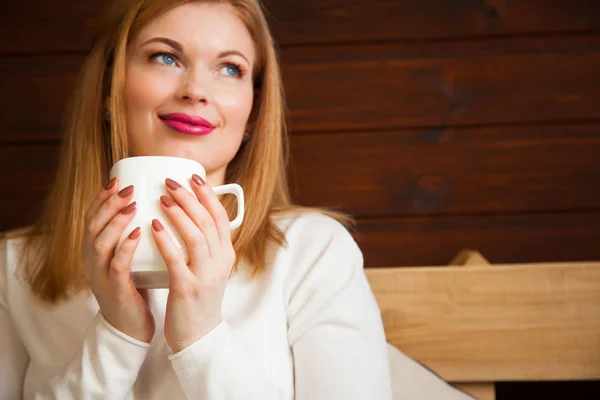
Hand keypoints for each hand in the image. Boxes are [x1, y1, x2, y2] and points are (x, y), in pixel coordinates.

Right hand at [83, 178, 154, 342]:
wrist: (130, 328)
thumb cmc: (135, 288)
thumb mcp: (129, 259)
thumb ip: (133, 237)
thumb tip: (155, 207)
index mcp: (95, 252)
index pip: (92, 219)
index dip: (101, 199)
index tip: (116, 180)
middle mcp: (92, 262)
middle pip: (92, 226)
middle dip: (109, 204)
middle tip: (128, 188)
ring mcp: (101, 277)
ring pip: (100, 243)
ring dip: (116, 221)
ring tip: (132, 205)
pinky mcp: (114, 290)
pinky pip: (117, 266)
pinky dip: (125, 247)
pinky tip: (137, 234)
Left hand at [151, 175, 234, 351]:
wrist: (198, 336)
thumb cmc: (199, 298)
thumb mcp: (210, 268)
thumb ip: (205, 244)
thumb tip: (192, 216)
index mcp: (226, 254)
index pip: (221, 218)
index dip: (208, 195)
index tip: (193, 177)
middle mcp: (220, 262)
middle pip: (208, 222)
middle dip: (190, 198)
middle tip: (171, 181)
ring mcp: (205, 275)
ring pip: (196, 236)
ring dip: (179, 214)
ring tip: (162, 198)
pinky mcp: (188, 288)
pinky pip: (177, 259)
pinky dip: (166, 240)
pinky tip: (153, 226)